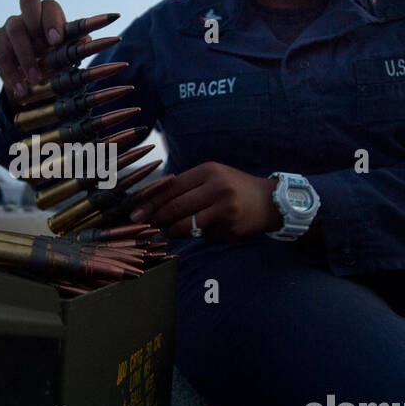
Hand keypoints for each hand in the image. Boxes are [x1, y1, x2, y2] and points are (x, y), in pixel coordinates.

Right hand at [0, 0, 92, 103]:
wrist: (34, 76)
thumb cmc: (55, 58)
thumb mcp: (67, 54)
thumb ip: (75, 46)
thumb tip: (86, 41)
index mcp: (49, 12)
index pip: (49, 6)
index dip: (52, 21)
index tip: (56, 42)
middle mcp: (28, 14)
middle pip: (27, 1)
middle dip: (35, 23)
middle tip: (44, 50)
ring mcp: (10, 25)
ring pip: (13, 32)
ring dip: (25, 58)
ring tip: (35, 80)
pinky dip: (11, 74)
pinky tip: (21, 89)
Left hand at [126, 162, 282, 237]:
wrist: (269, 202)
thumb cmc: (233, 188)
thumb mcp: (211, 178)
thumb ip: (185, 187)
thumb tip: (152, 202)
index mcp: (208, 171)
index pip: (171, 187)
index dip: (150, 201)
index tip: (135, 212)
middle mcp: (216, 187)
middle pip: (175, 206)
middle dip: (156, 218)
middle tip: (144, 225)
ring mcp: (224, 208)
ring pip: (186, 224)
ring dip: (170, 230)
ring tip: (164, 231)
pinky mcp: (229, 226)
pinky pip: (202, 233)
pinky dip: (192, 234)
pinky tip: (189, 232)